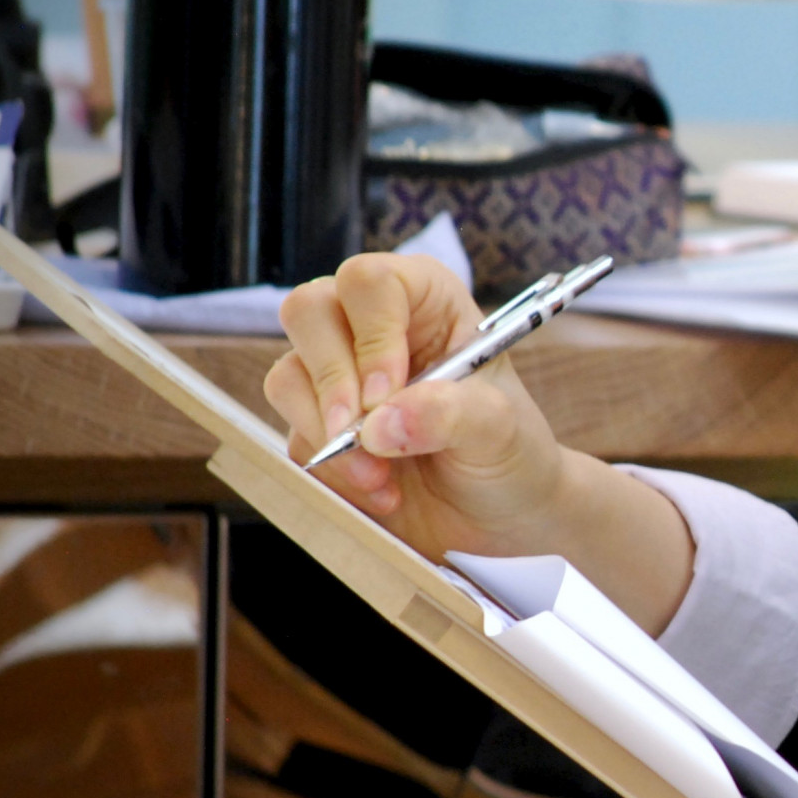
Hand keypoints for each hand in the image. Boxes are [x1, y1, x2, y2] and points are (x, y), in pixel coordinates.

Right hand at [263, 252, 572, 561]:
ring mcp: (340, 374)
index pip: (370, 281)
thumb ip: (451, 413)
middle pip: (307, 311)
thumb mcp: (500, 429)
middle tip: (360, 435)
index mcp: (426, 300)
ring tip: (382, 478)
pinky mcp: (320, 425)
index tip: (386, 394)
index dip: (370, 335)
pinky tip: (380, 491)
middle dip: (331, 382)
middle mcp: (373, 325)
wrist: (497, 515)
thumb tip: (380, 422)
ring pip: (288, 377)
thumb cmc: (509, 450)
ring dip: (328, 436)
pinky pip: (294, 436)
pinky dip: (331, 471)